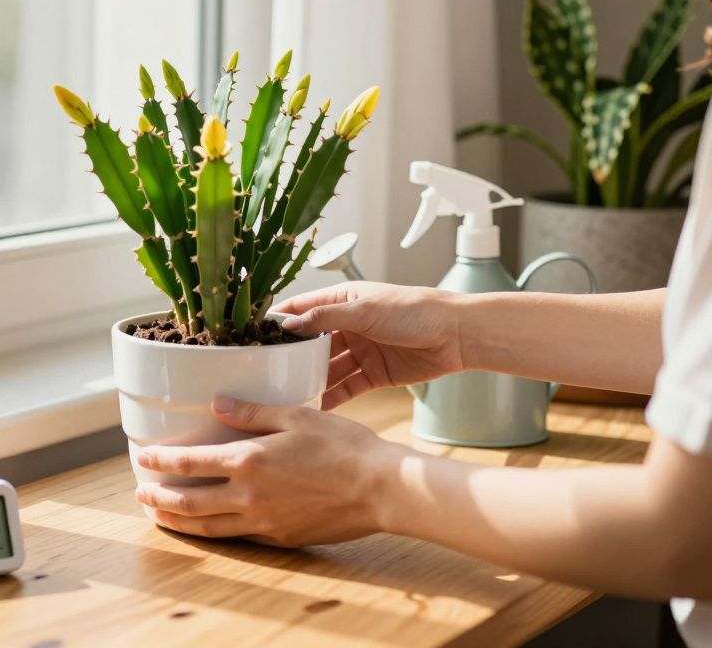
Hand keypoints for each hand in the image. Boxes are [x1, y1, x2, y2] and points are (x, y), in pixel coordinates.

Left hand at [135, 398, 401, 546]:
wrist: (380, 488)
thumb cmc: (343, 446)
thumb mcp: (296, 416)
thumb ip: (252, 413)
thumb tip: (216, 404)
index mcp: (248, 462)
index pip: (188, 463)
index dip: (160, 462)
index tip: (142, 458)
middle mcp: (248, 497)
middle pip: (188, 503)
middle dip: (158, 500)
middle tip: (141, 495)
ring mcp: (263, 522)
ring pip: (208, 527)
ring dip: (178, 522)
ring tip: (160, 516)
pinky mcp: (280, 538)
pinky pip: (237, 536)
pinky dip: (214, 533)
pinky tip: (208, 526)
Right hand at [272, 282, 464, 406]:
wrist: (457, 335)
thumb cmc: (414, 311)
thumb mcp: (365, 310)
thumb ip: (326, 319)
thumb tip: (289, 326)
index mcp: (343, 301)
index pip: (302, 309)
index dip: (280, 322)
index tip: (254, 336)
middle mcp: (348, 326)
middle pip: (311, 344)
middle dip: (291, 359)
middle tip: (267, 376)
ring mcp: (361, 351)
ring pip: (327, 369)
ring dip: (310, 381)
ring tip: (288, 397)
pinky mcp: (374, 374)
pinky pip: (346, 387)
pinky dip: (332, 398)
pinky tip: (316, 410)